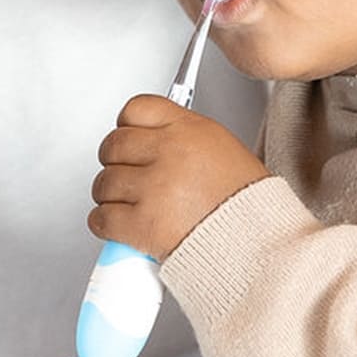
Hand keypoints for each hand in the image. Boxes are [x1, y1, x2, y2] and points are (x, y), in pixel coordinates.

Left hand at [88, 94, 268, 258]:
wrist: (256, 246)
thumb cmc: (247, 206)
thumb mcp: (224, 149)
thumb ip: (185, 138)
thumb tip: (153, 140)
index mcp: (190, 130)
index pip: (136, 109)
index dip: (126, 126)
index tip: (128, 137)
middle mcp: (169, 153)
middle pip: (114, 145)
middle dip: (115, 163)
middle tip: (125, 175)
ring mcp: (153, 188)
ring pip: (104, 183)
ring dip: (110, 196)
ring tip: (127, 204)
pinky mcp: (142, 224)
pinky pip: (101, 218)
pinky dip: (104, 224)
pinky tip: (119, 225)